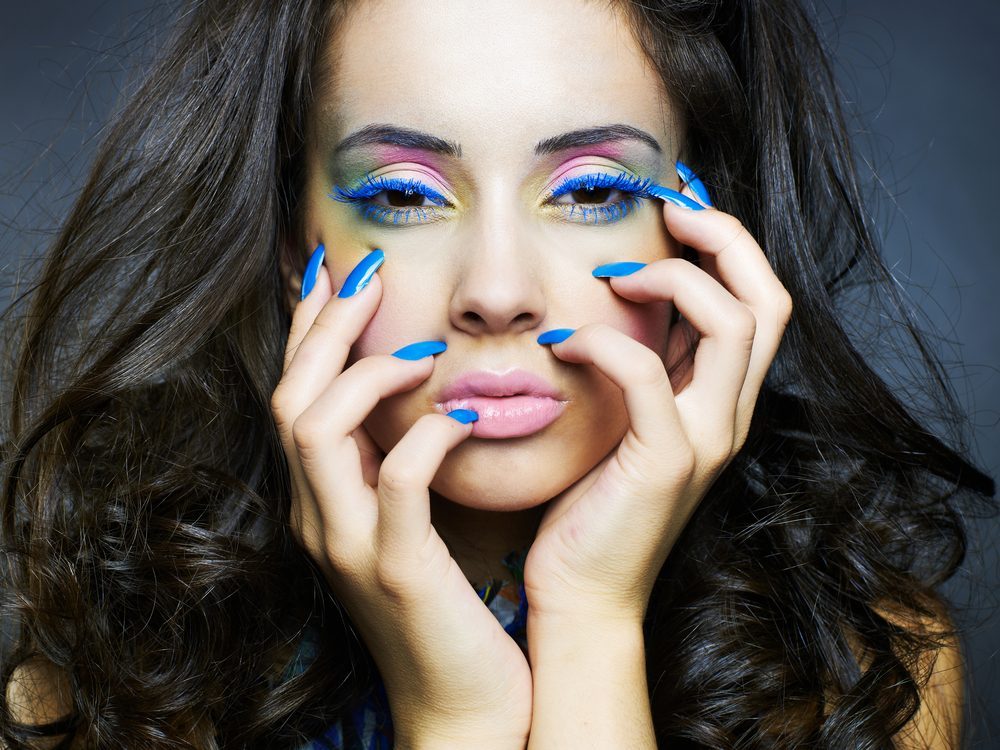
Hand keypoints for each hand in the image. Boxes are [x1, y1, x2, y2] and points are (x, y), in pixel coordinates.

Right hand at [271, 253, 531, 748]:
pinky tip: (463, 415)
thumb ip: (392, 465)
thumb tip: (411, 393)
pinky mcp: (396, 568)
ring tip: (421, 350)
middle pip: (291, 397)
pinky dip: (426, 434)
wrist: (463, 703)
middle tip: (369, 275)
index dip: (309, 331)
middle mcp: (318, 517)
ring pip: (316, 428)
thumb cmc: (445, 606)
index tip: (338, 275)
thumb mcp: (407, 525)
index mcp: (321, 502)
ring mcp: (349, 544)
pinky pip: (396, 481)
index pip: (295, 396)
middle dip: (325, 327)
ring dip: (364, 373)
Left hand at [523, 199, 792, 624]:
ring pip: (734, 323)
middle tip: (666, 207)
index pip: (757, 300)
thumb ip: (634, 367)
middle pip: (768, 298)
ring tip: (615, 273)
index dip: (725, 243)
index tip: (670, 208)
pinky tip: (562, 343)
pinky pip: (649, 375)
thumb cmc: (589, 505)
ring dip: (674, 277)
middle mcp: (730, 415)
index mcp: (721, 400)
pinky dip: (607, 341)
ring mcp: (707, 439)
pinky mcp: (666, 462)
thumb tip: (607, 298)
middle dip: (723, 236)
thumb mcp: (621, 423)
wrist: (582, 593)